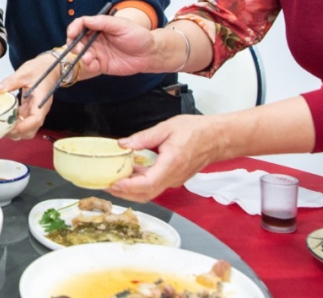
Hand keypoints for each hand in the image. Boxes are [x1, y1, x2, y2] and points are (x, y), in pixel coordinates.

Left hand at [0, 53, 62, 138]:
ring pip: (27, 128)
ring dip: (15, 130)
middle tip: (2, 127)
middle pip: (31, 130)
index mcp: (41, 101)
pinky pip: (24, 121)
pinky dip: (15, 123)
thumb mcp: (24, 72)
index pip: (36, 120)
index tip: (10, 126)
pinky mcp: (31, 109)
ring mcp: (35, 110)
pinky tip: (5, 118)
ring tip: (2, 124)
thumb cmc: (41, 68)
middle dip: (17, 133)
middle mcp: (40, 109)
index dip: (23, 127)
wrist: (51, 66)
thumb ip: (10, 82)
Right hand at [67, 14, 158, 77]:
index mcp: (99, 26)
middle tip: (78, 49)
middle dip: (74, 44)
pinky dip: (88, 65)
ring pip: (81, 53)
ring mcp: (98, 52)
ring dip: (81, 56)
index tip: (71, 33)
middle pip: (77, 40)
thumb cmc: (138, 36)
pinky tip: (93, 64)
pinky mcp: (102, 64)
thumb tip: (85, 20)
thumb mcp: (121, 25)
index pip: (81, 25)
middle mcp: (96, 39)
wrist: (150, 54)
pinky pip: (90, 65)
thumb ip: (103, 22)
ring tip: (89, 58)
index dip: (74, 28)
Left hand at [102, 114, 222, 201]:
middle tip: (105, 185)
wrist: (217, 138)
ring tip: (114, 180)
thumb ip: (144, 137)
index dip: (127, 187)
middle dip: (124, 193)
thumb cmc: (196, 131)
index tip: (111, 184)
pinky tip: (130, 173)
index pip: (146, 184)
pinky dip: (140, 184)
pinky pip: (155, 186)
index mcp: (170, 165)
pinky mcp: (174, 178)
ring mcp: (174, 180)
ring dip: (131, 189)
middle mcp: (172, 177)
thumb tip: (122, 144)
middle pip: (145, 194)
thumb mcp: (166, 128)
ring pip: (150, 192)